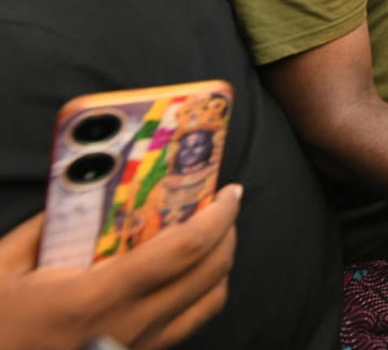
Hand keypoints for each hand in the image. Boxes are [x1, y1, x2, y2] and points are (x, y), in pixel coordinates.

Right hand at [0, 184, 240, 349]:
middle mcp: (129, 326)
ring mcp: (138, 349)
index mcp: (98, 297)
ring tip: (212, 235)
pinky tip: (189, 274)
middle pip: (211, 274)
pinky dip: (204, 293)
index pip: (184, 250)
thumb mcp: (3, 268)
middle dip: (228, 232)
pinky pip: (189, 325)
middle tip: (223, 205)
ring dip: (221, 263)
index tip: (229, 192)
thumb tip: (84, 188)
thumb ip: (46, 225)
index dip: (217, 217)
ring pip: (211, 302)